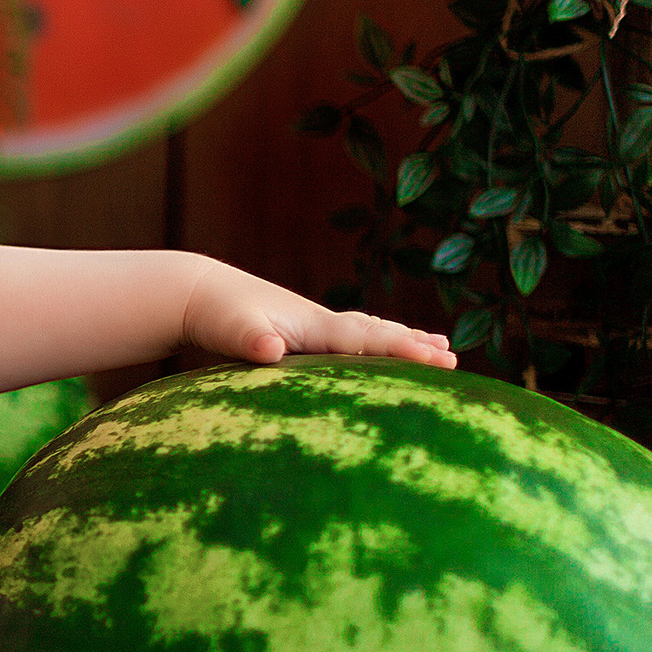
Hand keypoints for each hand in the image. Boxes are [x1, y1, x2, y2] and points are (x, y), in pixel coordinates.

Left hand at [182, 260, 457, 369]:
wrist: (197, 292)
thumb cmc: (214, 314)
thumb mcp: (230, 331)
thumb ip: (251, 340)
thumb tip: (269, 348)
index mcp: (313, 325)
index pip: (367, 339)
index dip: (404, 350)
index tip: (441, 359)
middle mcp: (320, 323)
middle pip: (378, 333)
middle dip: (415, 346)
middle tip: (454, 359)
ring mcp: (313, 326)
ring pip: (369, 333)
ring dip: (402, 340)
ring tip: (440, 348)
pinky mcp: (302, 333)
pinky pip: (350, 340)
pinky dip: (375, 344)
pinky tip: (382, 352)